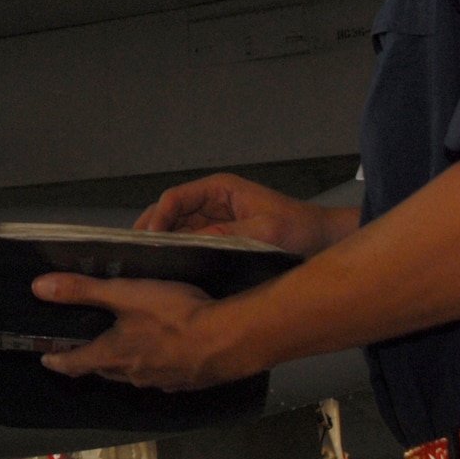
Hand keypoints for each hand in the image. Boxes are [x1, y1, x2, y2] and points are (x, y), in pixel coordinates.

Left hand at [32, 275, 260, 389]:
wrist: (228, 340)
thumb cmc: (173, 315)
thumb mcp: (125, 294)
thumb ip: (83, 290)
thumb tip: (38, 288)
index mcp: (113, 355)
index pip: (75, 363)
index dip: (58, 360)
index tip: (46, 359)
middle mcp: (133, 375)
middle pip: (103, 370)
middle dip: (89, 361)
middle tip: (81, 351)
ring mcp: (160, 382)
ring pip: (131, 375)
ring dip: (120, 365)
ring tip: (119, 351)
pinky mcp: (184, 383)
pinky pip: (158, 377)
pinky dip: (151, 366)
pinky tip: (160, 355)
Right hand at [137, 173, 346, 256]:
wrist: (323, 240)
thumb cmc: (300, 228)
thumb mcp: (266, 231)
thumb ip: (228, 234)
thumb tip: (191, 242)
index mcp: (220, 189)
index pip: (176, 198)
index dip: (158, 217)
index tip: (150, 239)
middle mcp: (212, 201)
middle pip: (169, 212)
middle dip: (152, 230)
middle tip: (136, 254)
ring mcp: (214, 220)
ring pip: (176, 228)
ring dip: (162, 243)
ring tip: (146, 265)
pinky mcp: (220, 238)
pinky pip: (190, 242)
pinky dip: (177, 252)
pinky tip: (168, 269)